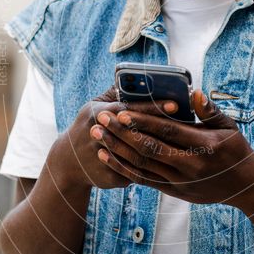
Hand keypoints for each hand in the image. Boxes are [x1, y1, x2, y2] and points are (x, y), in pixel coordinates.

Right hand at [49, 85, 178, 190]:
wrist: (67, 162)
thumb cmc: (90, 125)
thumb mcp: (96, 105)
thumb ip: (116, 92)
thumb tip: (139, 77)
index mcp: (98, 113)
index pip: (130, 108)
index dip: (154, 107)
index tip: (176, 105)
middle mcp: (99, 134)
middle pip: (136, 132)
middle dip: (161, 129)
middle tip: (186, 126)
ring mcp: (102, 157)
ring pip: (138, 155)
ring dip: (161, 150)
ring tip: (183, 145)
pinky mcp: (107, 176)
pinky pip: (134, 174)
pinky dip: (152, 170)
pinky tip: (171, 166)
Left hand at [90, 89, 253, 204]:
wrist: (243, 185)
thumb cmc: (235, 149)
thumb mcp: (229, 126)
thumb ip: (209, 110)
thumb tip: (194, 92)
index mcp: (205, 146)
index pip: (168, 131)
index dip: (143, 121)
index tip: (122, 110)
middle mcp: (190, 166)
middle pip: (149, 149)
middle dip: (122, 133)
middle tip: (101, 119)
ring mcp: (180, 182)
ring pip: (142, 166)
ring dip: (117, 150)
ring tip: (98, 135)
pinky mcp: (173, 191)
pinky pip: (142, 179)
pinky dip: (123, 167)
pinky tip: (107, 156)